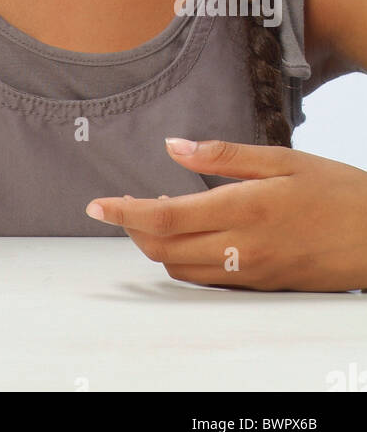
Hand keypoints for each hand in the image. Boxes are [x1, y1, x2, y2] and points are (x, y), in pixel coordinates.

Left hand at [84, 138, 366, 291]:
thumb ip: (223, 154)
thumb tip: (173, 146)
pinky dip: (184, 259)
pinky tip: (188, 233)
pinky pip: (207, 279)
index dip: (124, 214)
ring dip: (157, 246)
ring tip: (154, 213)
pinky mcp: (260, 285)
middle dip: (133, 230)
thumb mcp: (282, 158)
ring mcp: (250, 272)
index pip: (165, 218)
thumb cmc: (337, 191)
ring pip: (182, 269)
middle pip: (164, 250)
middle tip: (121, 204)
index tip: (95, 206)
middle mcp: (241, 248)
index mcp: (244, 209)